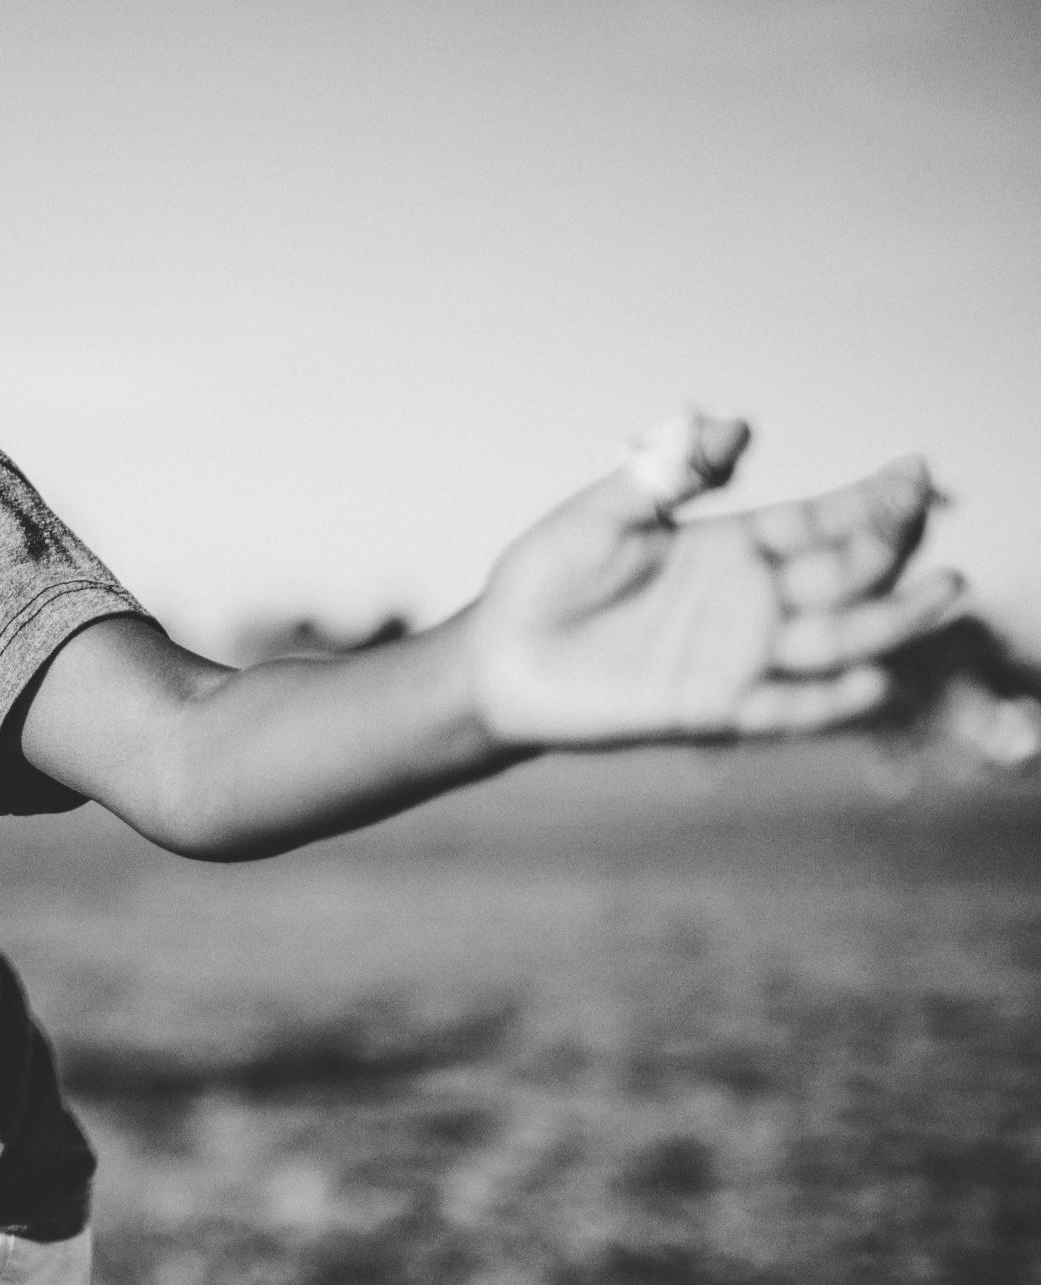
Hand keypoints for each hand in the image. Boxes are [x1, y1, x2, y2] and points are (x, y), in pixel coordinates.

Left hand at [470, 415, 964, 747]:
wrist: (496, 659)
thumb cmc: (541, 582)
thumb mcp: (599, 514)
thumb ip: (665, 474)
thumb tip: (728, 425)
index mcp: (724, 549)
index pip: (814, 522)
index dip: (865, 501)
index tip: (915, 473)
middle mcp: (744, 602)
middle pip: (837, 577)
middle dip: (888, 552)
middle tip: (934, 533)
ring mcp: (733, 656)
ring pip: (829, 639)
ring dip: (886, 622)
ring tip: (940, 598)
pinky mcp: (709, 707)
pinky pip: (780, 707)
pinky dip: (824, 700)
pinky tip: (869, 683)